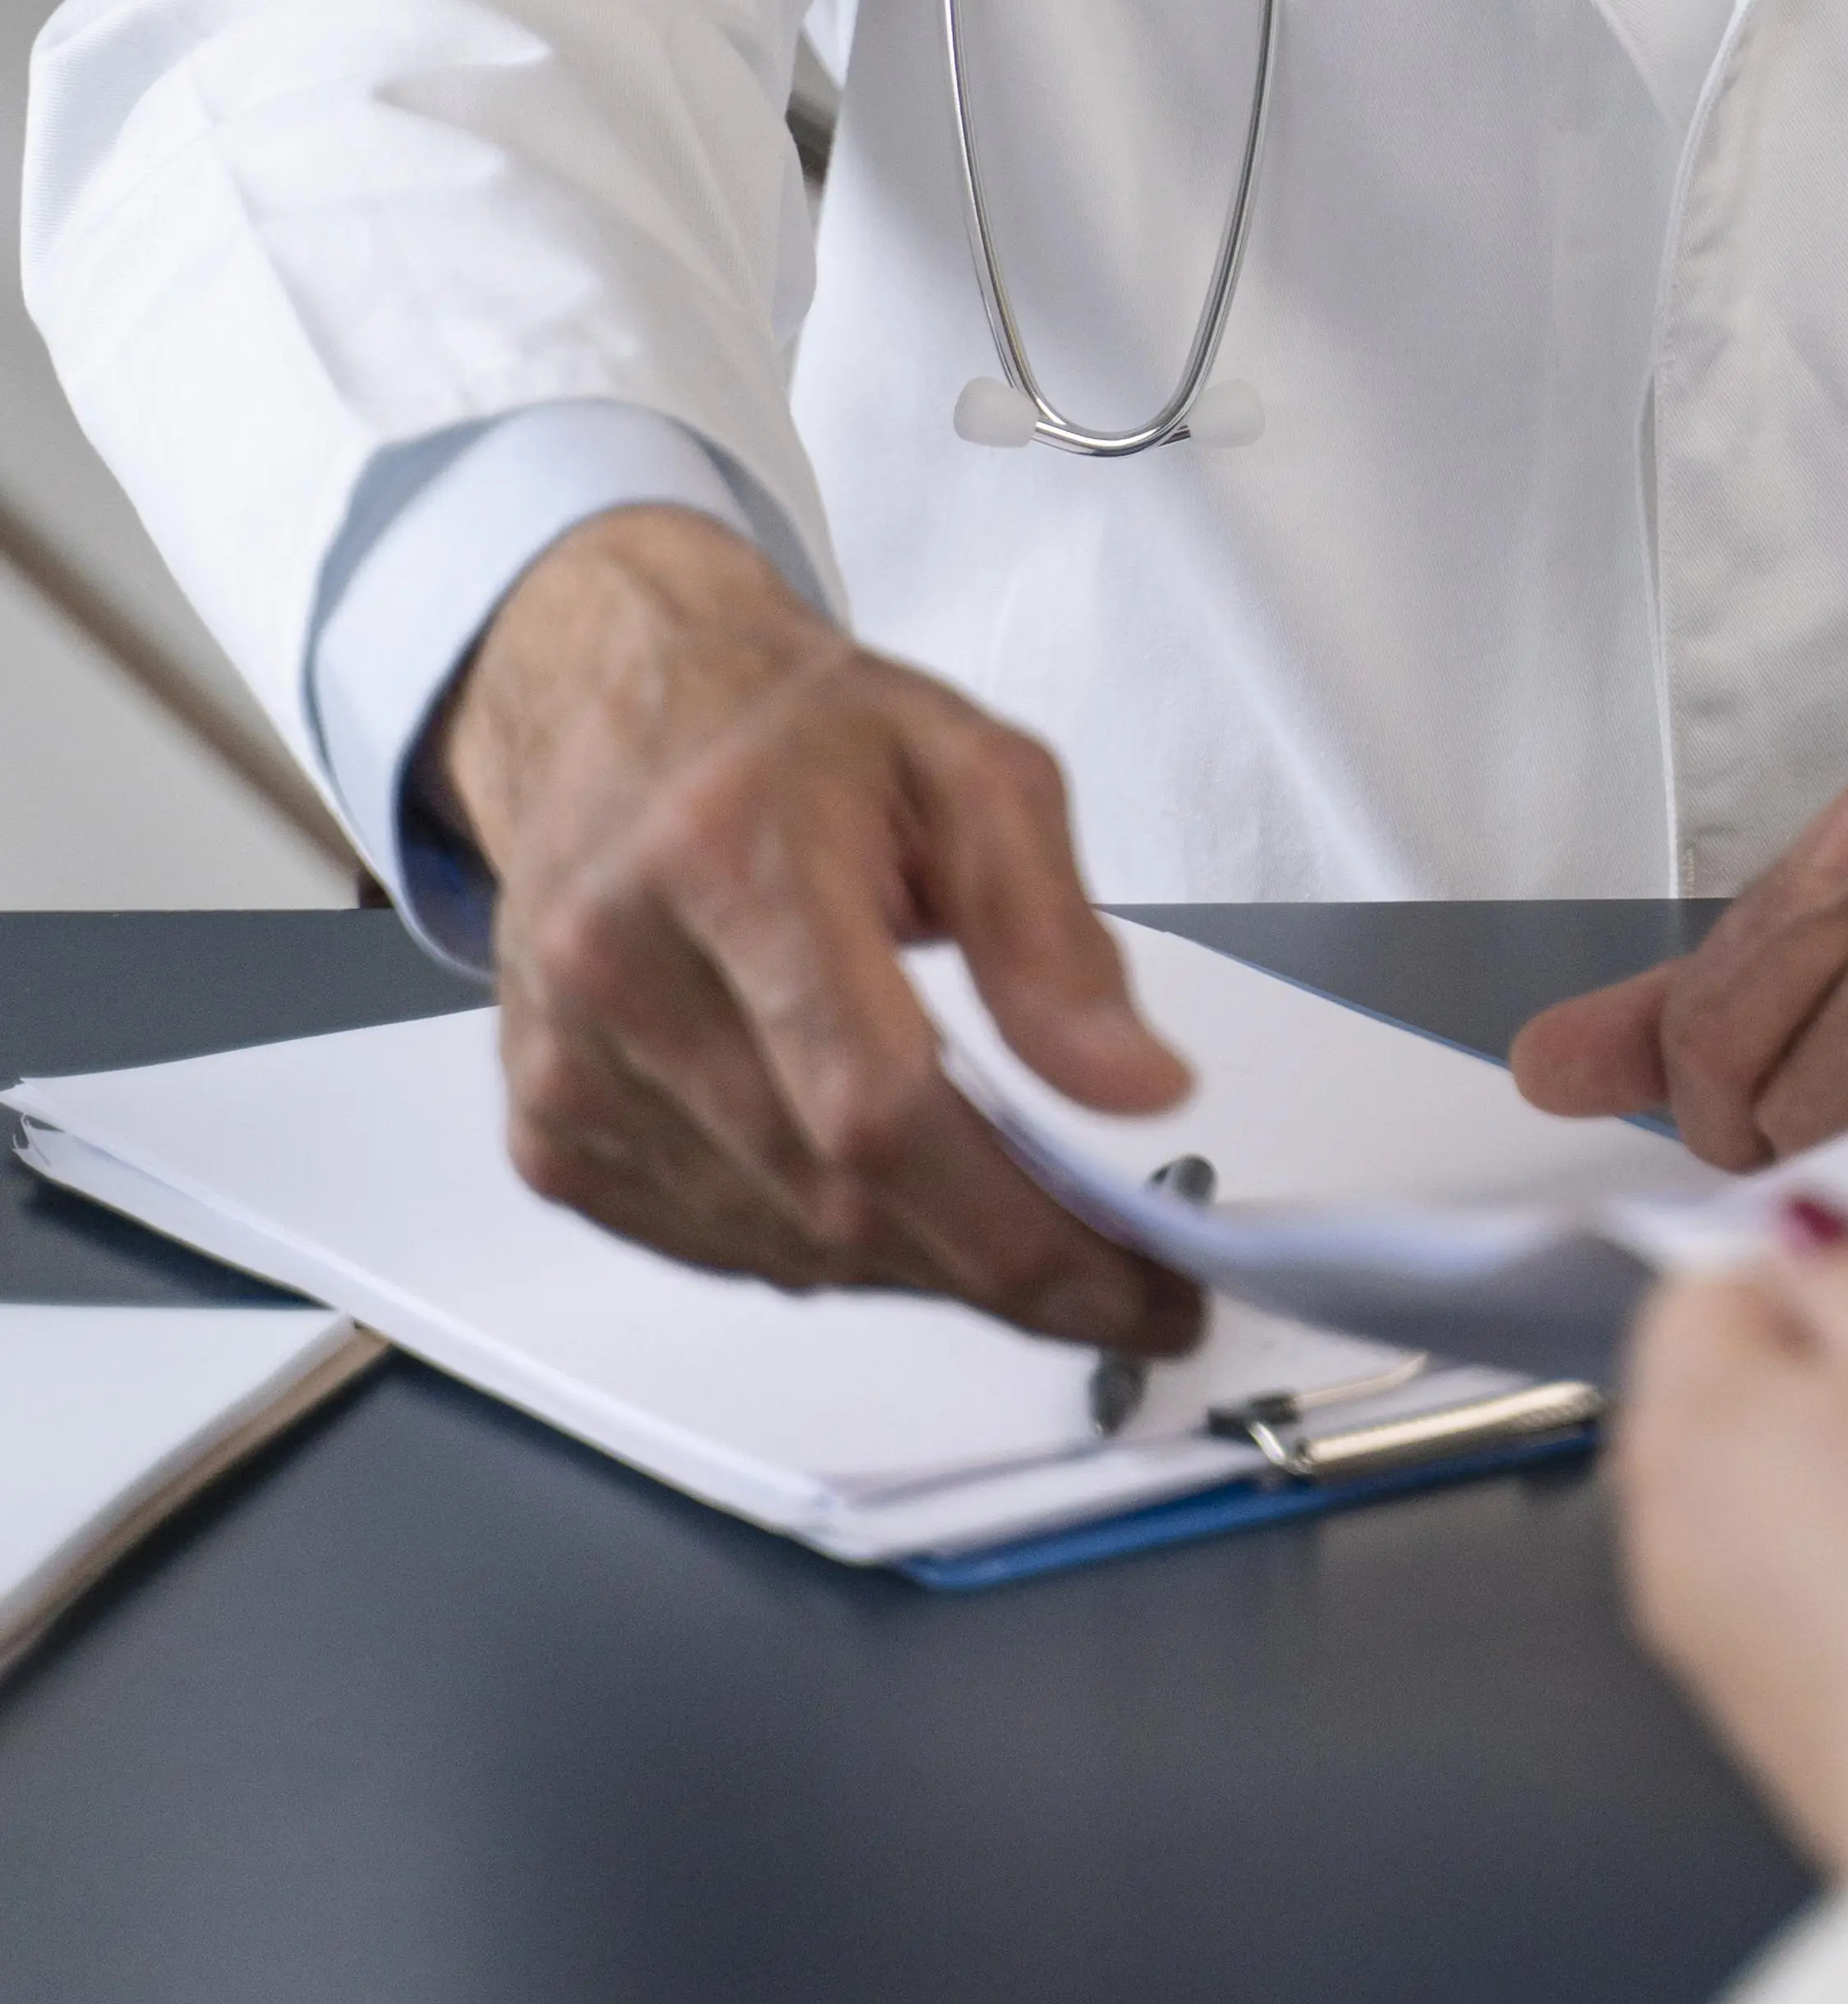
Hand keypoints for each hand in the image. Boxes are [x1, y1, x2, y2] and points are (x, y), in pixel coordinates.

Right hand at [436, 508, 1198, 1346]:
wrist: (614, 723)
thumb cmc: (793, 737)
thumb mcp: (972, 768)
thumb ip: (1055, 936)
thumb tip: (1133, 1088)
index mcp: (728, 856)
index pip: (874, 1101)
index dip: (1015, 1221)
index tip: (1138, 1278)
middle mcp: (621, 970)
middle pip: (837, 1196)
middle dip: (1006, 1262)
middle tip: (1127, 1280)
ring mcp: (573, 1069)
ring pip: (793, 1245)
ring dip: (931, 1261)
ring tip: (1027, 1221)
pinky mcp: (553, 1137)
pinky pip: (730, 1250)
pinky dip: (841, 1250)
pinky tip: (905, 1201)